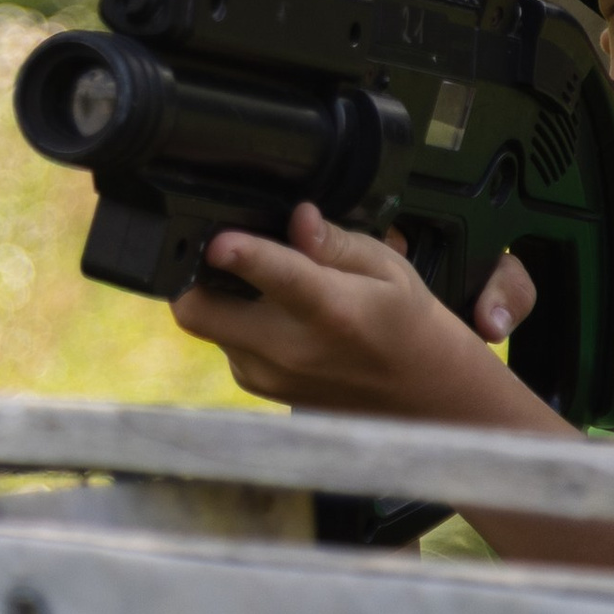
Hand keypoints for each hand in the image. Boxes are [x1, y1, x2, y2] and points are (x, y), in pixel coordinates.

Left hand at [169, 204, 545, 426]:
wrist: (422, 396)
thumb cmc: (405, 323)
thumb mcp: (387, 269)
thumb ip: (335, 243)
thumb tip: (299, 218)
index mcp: (331, 311)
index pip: (277, 279)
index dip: (242, 255)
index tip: (220, 239)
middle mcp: (291, 350)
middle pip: (199, 310)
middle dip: (191, 273)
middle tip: (211, 248)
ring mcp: (269, 375)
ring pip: (206, 325)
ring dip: (216, 297)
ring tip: (257, 283)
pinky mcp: (259, 388)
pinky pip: (224, 344)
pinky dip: (233, 322)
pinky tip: (269, 313)